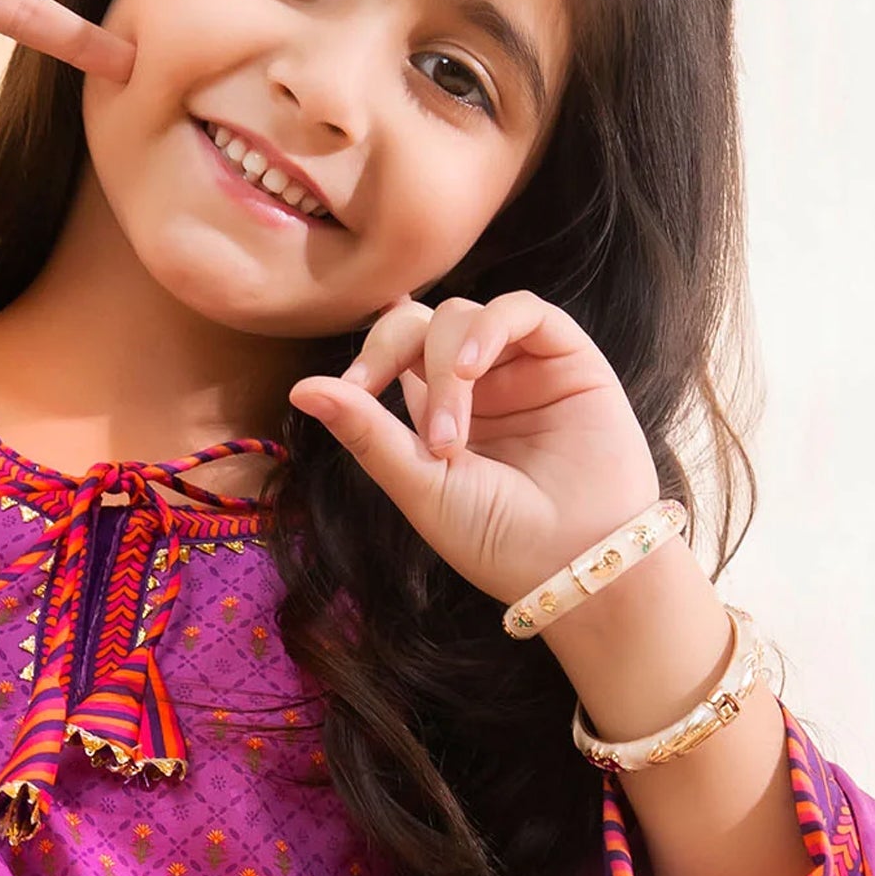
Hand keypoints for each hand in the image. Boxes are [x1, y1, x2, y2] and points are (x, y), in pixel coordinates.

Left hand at [287, 291, 663, 610]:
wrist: (575, 565)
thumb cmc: (498, 540)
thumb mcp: (418, 487)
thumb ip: (367, 433)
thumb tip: (300, 388)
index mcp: (438, 412)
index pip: (395, 349)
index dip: (369, 354)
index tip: (353, 387)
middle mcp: (482, 384)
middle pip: (421, 323)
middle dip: (394, 351)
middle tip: (386, 397)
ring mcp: (524, 367)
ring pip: (463, 317)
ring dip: (442, 365)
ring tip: (448, 435)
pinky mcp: (569, 358)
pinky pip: (523, 310)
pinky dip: (488, 327)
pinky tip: (471, 368)